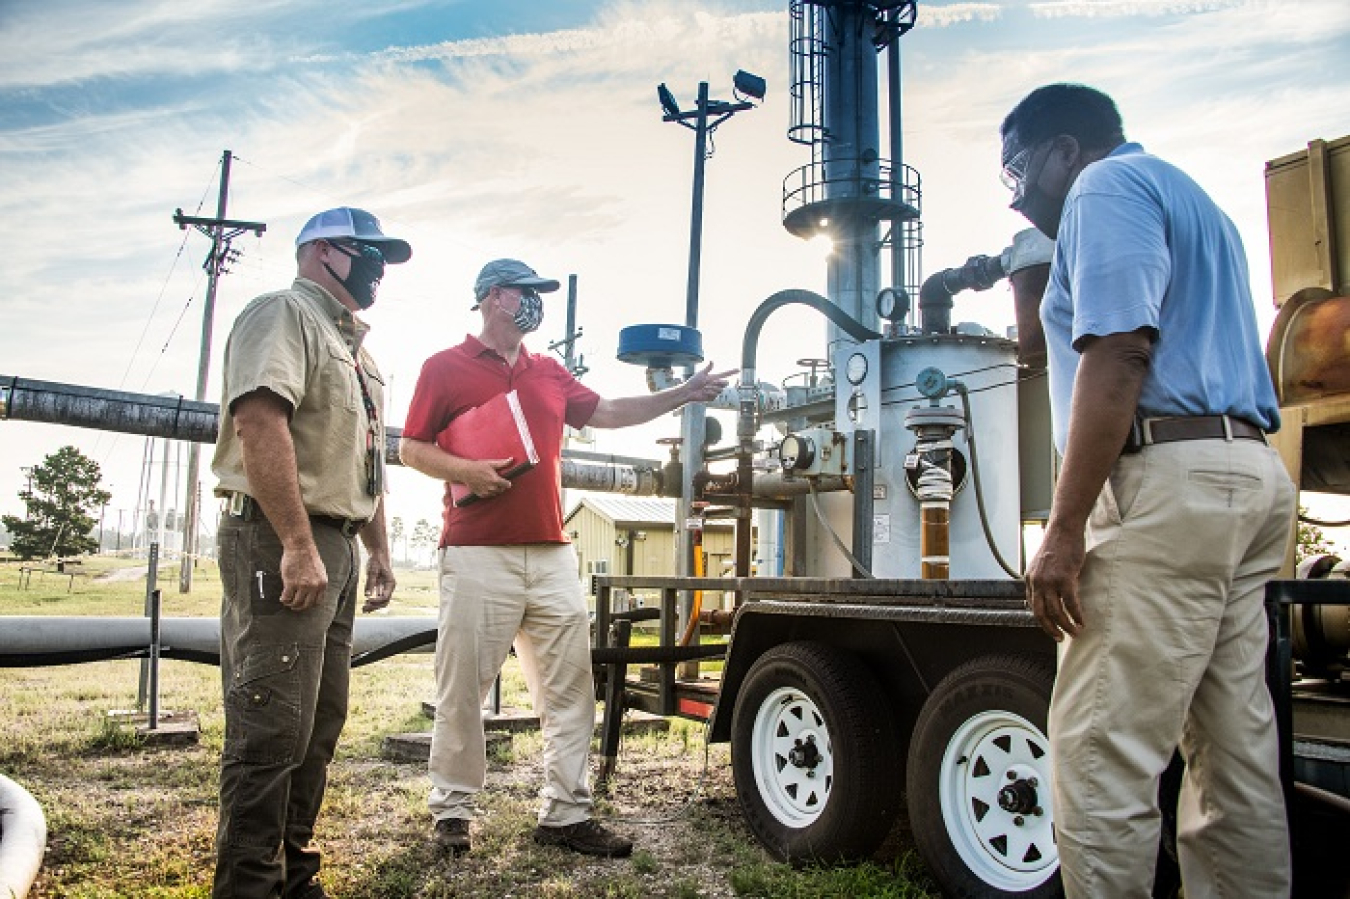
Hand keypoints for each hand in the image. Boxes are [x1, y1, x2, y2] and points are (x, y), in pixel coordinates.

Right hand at [280, 541, 327, 610]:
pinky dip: (284, 600)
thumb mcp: (320, 571)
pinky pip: (287, 597)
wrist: (300, 547)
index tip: (305, 604)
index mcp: (322, 583)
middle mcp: (314, 586)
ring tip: (287, 602)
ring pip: (296, 602)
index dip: (310, 605)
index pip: (318, 602)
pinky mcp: (291, 583)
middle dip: (300, 607)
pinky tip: (282, 598)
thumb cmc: (308, 557)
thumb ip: (317, 582)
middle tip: (294, 606)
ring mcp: (302, 585)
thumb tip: (313, 592)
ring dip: (291, 604)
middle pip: (307, 604)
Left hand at [362, 552, 395, 611]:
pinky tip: (365, 605)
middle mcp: (390, 587)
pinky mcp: (381, 588)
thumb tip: (367, 595)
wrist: (378, 555)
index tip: (367, 600)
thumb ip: (370, 583)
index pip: (385, 597)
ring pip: (381, 602)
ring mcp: (386, 588)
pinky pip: (378, 598)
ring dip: (373, 606)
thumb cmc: (376, 561)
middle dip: (375, 606)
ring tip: (363, 609)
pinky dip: (372, 602)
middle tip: (364, 609)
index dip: (376, 601)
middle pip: (384, 602)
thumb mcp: (372, 571)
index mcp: (391, 583)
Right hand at [462, 457, 514, 498]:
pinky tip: (486, 486)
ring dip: (496, 489)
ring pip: (495, 493)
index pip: (507, 485)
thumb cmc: (478, 466)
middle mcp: (491, 488)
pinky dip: (489, 492)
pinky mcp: (481, 495)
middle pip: (502, 489)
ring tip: (491, 482)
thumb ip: (503, 463)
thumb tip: (511, 459)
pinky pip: (489, 495)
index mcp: (495, 480)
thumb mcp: (491, 463)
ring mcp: (486, 492)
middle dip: (501, 485)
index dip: (507, 482)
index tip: (506, 481)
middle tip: (497, 480)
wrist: (466, 472)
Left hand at [684, 362, 737, 403]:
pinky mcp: (712, 398)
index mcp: (714, 377)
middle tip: (709, 383)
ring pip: (720, 390)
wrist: (689, 391)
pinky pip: (715, 395)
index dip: (732, 372)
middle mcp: (715, 384)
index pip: (725, 374)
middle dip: (718, 383)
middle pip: (725, 383)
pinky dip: (709, 393)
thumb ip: (708, 368)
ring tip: (704, 388)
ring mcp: (714, 391)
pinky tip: (703, 393)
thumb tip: (712, 361)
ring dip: (712, 388)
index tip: (738, 370)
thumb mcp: (701, 374)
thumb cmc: (693, 382)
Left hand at [1025, 525, 1085, 640]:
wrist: (1064, 529)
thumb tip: (1048, 594)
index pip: (1033, 606)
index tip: (1051, 628)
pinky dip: (1077, 615)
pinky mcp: (1065, 578)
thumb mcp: (1042, 564)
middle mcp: (1037, 582)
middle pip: (1040, 614)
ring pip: (1056, 612)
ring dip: (1066, 626)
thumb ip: (1043, 579)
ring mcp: (1050, 581)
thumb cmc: (1057, 545)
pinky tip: (1082, 622)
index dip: (1042, 620)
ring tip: (1075, 632)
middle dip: (1050, 629)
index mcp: (1030, 580)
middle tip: (1060, 638)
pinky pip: (1071, 604)